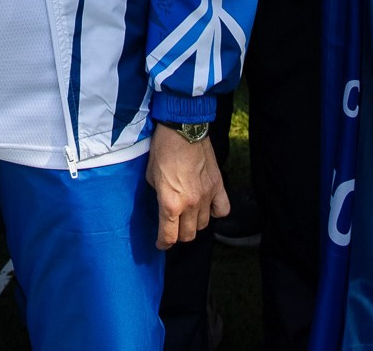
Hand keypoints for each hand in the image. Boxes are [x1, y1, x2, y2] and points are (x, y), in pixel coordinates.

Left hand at [147, 124, 227, 249]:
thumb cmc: (162, 149)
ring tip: (189, 216)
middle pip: (188, 235)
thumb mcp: (150, 176)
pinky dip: (215, 212)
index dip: (163, 243)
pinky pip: (222, 210)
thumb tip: (162, 203)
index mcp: (170, 203)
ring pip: (204, 225)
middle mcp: (190, 204)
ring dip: (195, 224)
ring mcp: (206, 196)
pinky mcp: (218, 186)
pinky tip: (208, 207)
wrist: (182, 129)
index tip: (161, 243)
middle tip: (173, 229)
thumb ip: (158, 195)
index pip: (169, 236)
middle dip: (178, 235)